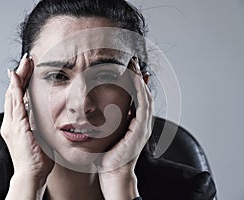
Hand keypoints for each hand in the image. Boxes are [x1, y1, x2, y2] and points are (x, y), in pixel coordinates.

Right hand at [0, 53, 53, 198]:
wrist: (32, 174)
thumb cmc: (38, 158)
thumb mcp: (40, 136)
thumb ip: (40, 124)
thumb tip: (50, 116)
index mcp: (18, 123)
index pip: (18, 98)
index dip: (22, 82)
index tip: (28, 70)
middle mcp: (11, 121)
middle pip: (13, 92)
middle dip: (20, 75)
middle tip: (26, 60)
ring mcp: (12, 124)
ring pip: (13, 94)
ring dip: (18, 77)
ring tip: (24, 63)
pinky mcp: (17, 127)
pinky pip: (15, 104)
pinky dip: (15, 89)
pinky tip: (17, 78)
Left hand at [98, 58, 152, 199]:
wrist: (112, 171)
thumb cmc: (107, 154)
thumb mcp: (108, 132)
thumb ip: (108, 119)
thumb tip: (97, 108)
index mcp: (134, 122)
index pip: (137, 97)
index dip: (134, 82)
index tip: (128, 68)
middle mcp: (142, 122)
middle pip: (143, 94)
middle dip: (138, 77)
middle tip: (132, 62)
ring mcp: (143, 126)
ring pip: (145, 97)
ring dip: (140, 80)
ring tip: (134, 66)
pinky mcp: (141, 130)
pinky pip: (143, 106)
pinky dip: (141, 92)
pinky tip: (136, 80)